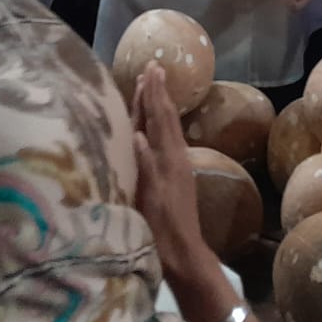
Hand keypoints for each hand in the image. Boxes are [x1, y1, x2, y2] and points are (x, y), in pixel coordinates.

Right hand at [131, 61, 213, 281]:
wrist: (183, 253)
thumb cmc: (163, 228)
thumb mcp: (151, 197)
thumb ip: (145, 165)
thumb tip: (137, 133)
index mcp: (168, 158)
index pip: (159, 118)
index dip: (153, 94)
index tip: (150, 69)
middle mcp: (174, 157)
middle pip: (165, 117)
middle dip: (158, 92)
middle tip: (154, 67)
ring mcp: (175, 166)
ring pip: (166, 127)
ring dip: (159, 105)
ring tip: (153, 86)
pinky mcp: (173, 176)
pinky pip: (164, 140)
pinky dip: (157, 125)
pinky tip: (153, 126)